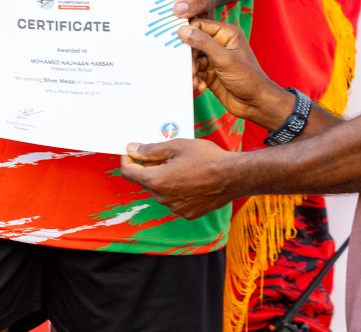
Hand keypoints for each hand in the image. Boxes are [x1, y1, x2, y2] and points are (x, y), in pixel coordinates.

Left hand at [119, 138, 239, 218]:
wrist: (234, 177)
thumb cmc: (208, 158)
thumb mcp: (177, 146)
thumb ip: (151, 150)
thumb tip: (132, 150)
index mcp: (157, 181)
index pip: (129, 173)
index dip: (127, 160)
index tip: (131, 152)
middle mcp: (163, 198)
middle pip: (145, 181)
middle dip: (148, 167)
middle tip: (162, 154)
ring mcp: (176, 208)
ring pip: (160, 191)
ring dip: (163, 178)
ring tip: (180, 164)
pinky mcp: (188, 213)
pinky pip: (174, 200)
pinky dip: (176, 189)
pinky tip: (190, 178)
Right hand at [181, 20, 292, 129]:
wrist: (256, 104)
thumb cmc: (248, 78)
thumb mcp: (225, 59)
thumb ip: (204, 43)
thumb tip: (183, 30)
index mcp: (226, 34)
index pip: (200, 25)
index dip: (187, 32)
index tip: (175, 41)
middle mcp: (219, 44)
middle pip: (193, 44)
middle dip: (189, 58)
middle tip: (189, 69)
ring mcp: (214, 59)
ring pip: (193, 60)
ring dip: (191, 71)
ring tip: (194, 81)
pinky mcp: (210, 73)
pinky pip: (196, 73)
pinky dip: (195, 80)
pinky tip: (200, 87)